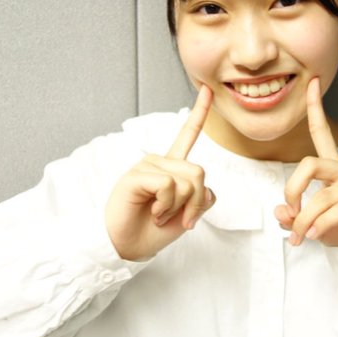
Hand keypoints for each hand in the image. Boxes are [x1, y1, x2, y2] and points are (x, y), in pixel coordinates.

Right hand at [105, 85, 213, 260]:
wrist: (129, 247)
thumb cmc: (153, 230)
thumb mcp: (187, 215)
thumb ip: (201, 199)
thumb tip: (206, 189)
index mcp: (173, 166)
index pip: (188, 135)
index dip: (199, 112)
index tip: (209, 89)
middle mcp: (160, 161)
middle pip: (199, 172)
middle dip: (195, 202)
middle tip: (178, 218)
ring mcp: (147, 166)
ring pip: (186, 181)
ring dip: (178, 206)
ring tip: (159, 213)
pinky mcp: (136, 175)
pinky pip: (168, 185)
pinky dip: (165, 205)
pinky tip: (152, 211)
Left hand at [274, 78, 337, 252]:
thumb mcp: (312, 223)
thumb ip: (294, 215)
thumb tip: (280, 212)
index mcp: (336, 168)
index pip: (323, 132)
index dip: (315, 108)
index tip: (312, 82)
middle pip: (311, 164)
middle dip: (292, 190)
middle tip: (290, 213)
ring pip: (322, 196)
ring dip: (305, 220)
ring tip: (302, 236)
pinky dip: (322, 225)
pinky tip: (315, 235)